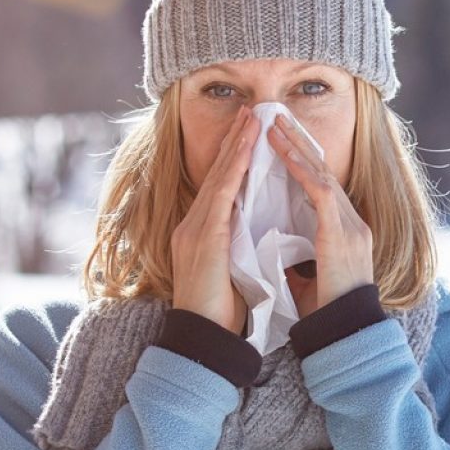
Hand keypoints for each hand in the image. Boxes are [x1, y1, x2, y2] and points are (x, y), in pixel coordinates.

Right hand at [170, 105, 257, 334]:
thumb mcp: (232, 272)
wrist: (203, 338)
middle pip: (216, 174)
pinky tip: (247, 149)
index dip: (233, 159)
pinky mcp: (204, 237)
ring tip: (252, 118)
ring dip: (236, 145)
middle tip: (250, 112)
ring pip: (218, 177)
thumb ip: (238, 248)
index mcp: (200, 234)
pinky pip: (221, 195)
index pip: (219, 187)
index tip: (248, 135)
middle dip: (234, 141)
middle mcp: (192, 225)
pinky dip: (234, 169)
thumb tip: (256, 235)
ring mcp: (195, 229)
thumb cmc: (221, 313)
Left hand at [269, 112, 374, 309]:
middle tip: (275, 119)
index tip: (281, 144)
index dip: (302, 164)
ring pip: (321, 173)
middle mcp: (352, 222)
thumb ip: (294, 260)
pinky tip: (281, 151)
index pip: (322, 188)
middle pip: (324, 171)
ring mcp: (350, 225)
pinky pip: (319, 188)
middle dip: (299, 144)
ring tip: (273, 125)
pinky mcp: (340, 231)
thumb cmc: (326, 314)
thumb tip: (273, 253)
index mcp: (344, 233)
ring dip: (296, 147)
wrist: (344, 332)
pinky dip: (299, 167)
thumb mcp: (307, 279)